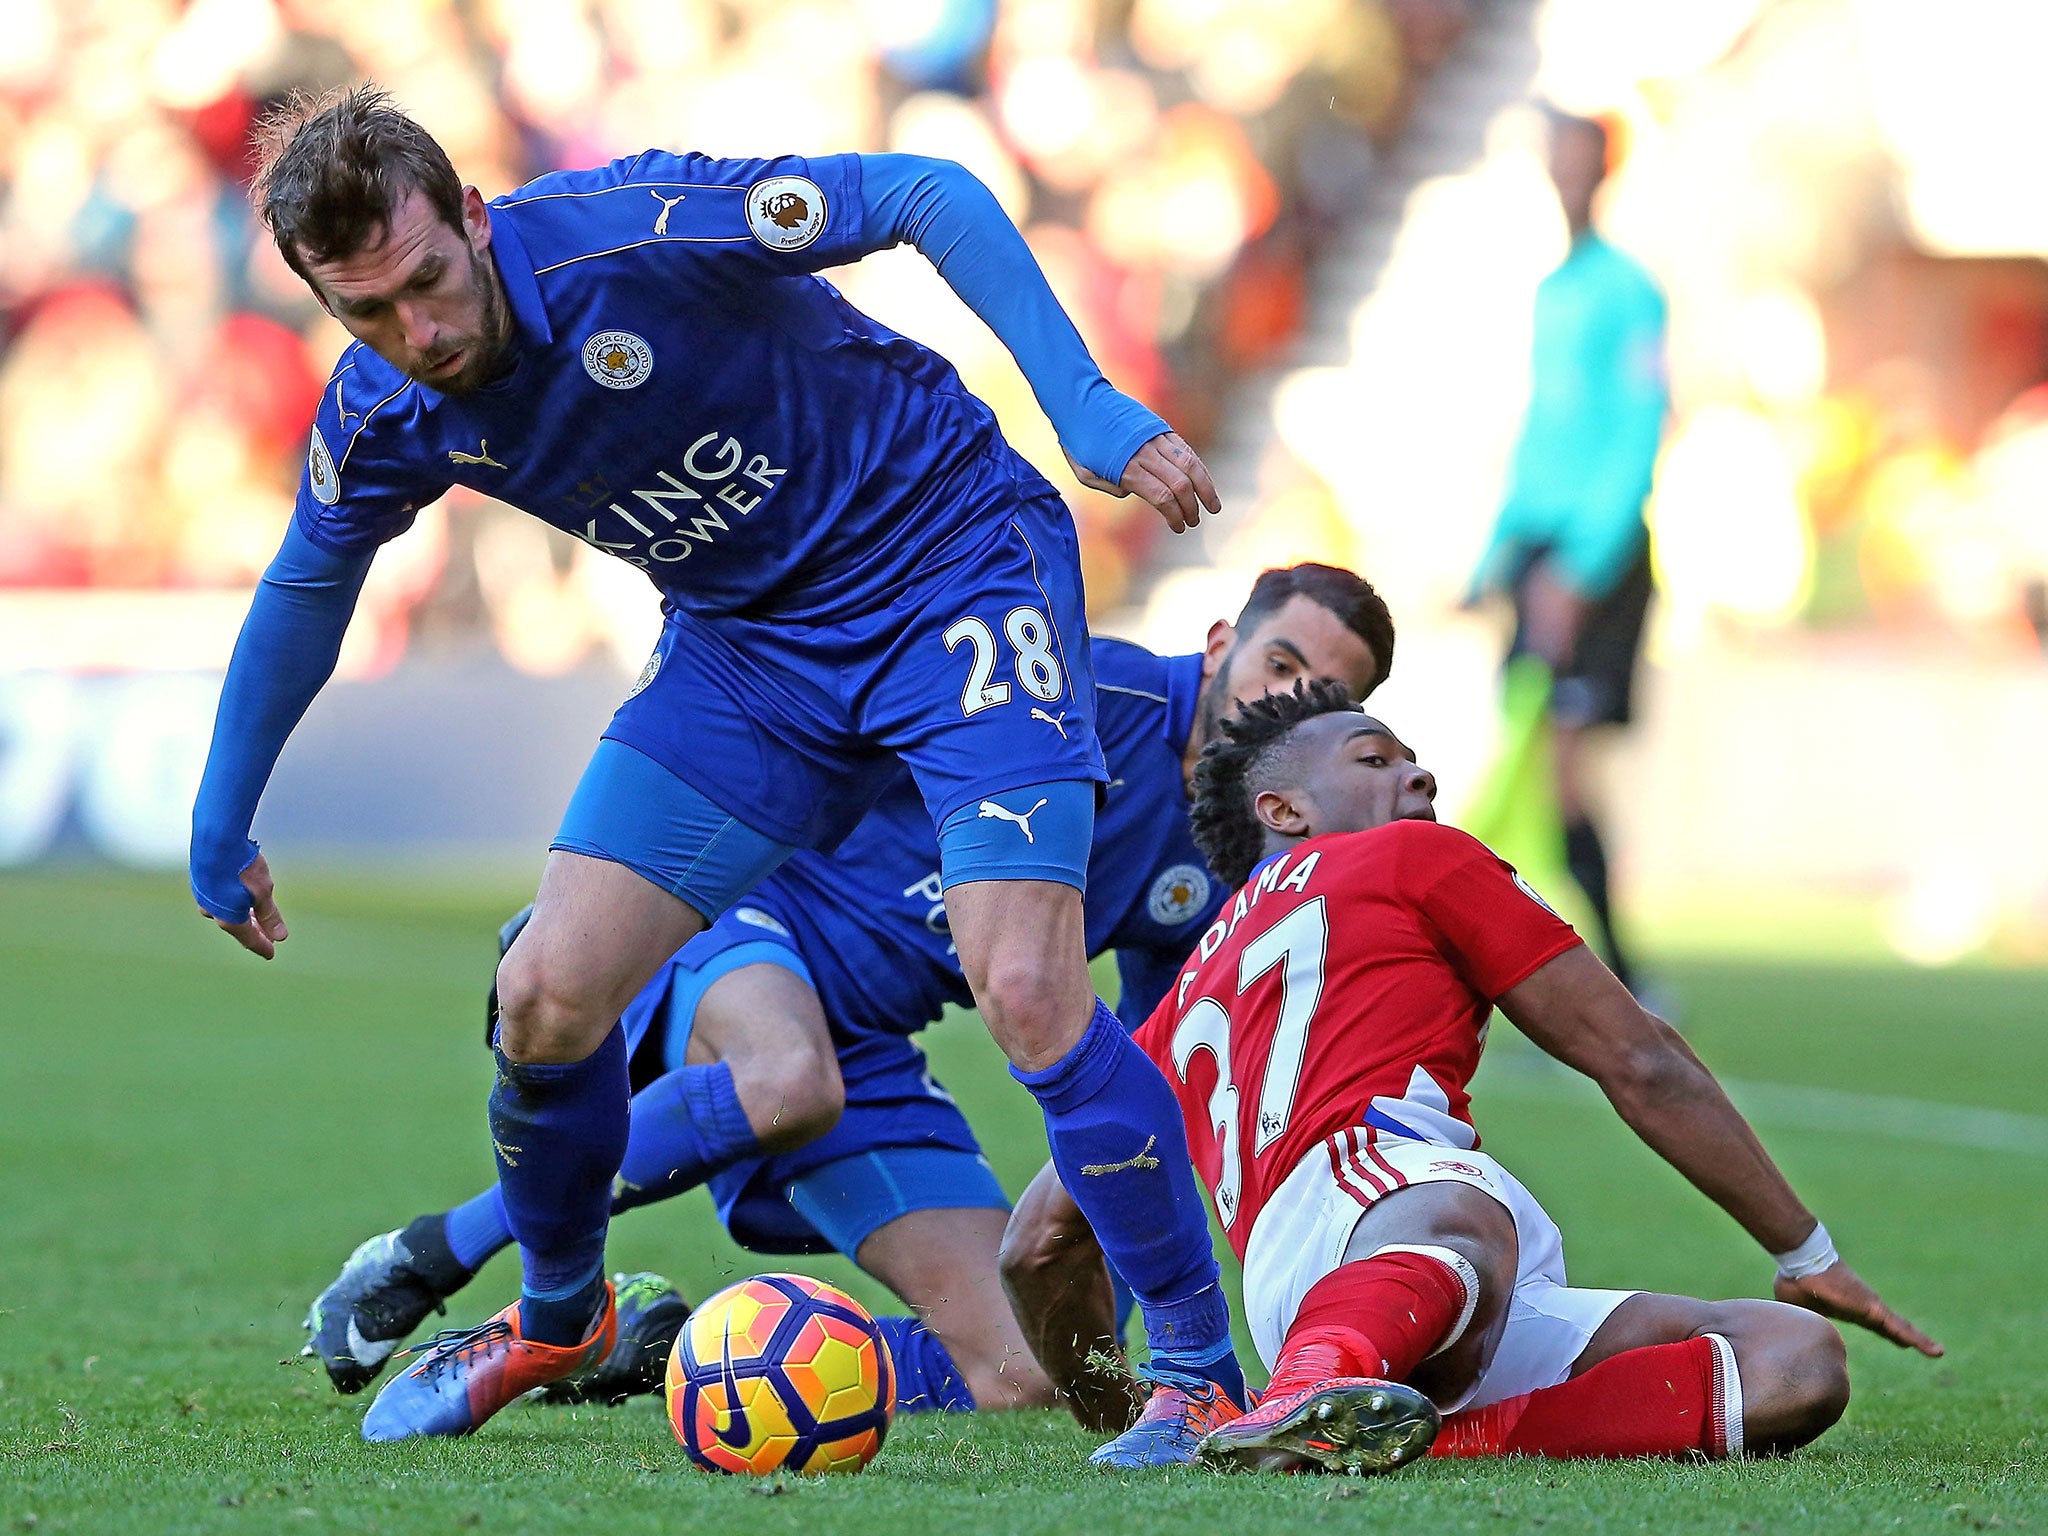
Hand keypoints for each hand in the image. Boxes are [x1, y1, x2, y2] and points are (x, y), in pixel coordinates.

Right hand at [202, 852, 289, 959]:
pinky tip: (238, 895)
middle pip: (236, 926)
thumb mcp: (262, 892)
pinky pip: (219, 897)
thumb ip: (269, 916)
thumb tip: (280, 937)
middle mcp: (212, 911)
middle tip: (267, 937)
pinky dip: (232, 901)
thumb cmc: (242, 867)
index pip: (248, 939)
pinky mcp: (200, 881)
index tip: (271, 954)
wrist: (214, 839)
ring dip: (242, 915)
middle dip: (253, 931)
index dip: (262, 946)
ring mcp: (204, 897)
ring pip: (226, 911)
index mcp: (228, 918)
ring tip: (255, 916)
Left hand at [1064, 432, 1219, 533]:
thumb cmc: (1078, 442)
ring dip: (1205, 488)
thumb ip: (1109, 487)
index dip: (1174, 515)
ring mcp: (1156, 438)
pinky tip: (1204, 481)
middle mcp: (1145, 452)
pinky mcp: (1161, 428)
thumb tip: (1132, 493)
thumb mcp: (1084, 473)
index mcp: (1126, 468)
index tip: (1178, 527)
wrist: (1081, 401)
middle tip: (1193, 522)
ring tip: (1213, 506)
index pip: (1161, 496)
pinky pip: (1186, 449)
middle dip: (1191, 507)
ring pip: (1190, 464)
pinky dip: (1199, 467)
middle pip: (1179, 484)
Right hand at [1775, 1262, 1942, 1356]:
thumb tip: (1793, 1332)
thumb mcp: (1798, 1308)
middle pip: (1889, 1326)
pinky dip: (1917, 1339)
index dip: (1885, 1331)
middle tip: (1920, 1346)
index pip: (1870, 1323)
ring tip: (1937, 1352)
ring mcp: (1871, 1307)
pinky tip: (1933, 1351)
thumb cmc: (1795, 1280)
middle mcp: (1863, 1307)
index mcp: (1847, 1308)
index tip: (1898, 1340)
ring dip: (1917, 1339)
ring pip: (1899, 1328)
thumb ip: (1802, 1320)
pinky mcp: (1874, 1309)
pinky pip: (1899, 1328)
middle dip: (1903, 1336)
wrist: (1800, 1264)